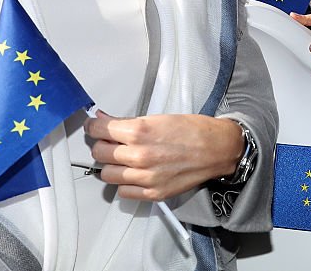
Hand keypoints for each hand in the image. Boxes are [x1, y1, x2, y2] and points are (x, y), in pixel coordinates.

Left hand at [85, 110, 243, 201]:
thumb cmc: (192, 130)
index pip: (99, 131)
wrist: (216, 149)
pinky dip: (125, 182)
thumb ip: (128, 122)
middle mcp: (139, 156)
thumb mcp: (159, 117)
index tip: (94, 127)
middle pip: (99, 153)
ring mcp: (145, 177)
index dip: (93, 127)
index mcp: (140, 132)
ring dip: (112, 166)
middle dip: (102, 145)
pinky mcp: (153, 193)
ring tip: (123, 159)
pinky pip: (123, 191)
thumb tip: (103, 120)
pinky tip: (134, 173)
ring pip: (107, 175)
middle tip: (111, 142)